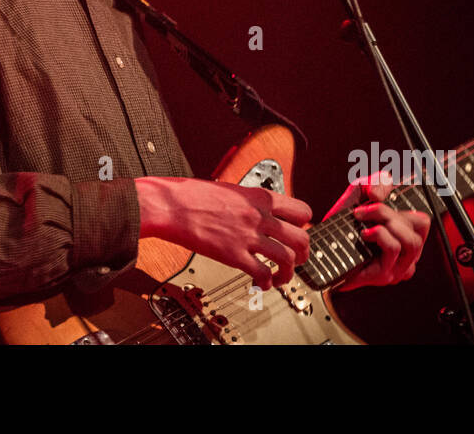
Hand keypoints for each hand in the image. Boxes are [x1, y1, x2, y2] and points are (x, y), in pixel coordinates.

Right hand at [136, 177, 312, 290]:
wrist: (170, 205)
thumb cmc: (190, 195)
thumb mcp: (228, 189)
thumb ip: (247, 202)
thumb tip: (253, 211)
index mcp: (258, 197)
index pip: (301, 210)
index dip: (303, 225)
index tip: (296, 232)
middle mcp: (258, 216)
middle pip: (301, 238)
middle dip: (303, 254)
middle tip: (297, 261)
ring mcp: (248, 236)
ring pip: (288, 258)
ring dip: (289, 273)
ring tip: (280, 278)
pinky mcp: (234, 255)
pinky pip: (263, 273)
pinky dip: (267, 283)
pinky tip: (261, 284)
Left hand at [325, 172, 429, 289]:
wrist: (322, 246)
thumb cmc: (345, 221)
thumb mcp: (360, 192)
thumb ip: (375, 182)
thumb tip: (378, 194)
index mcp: (406, 236)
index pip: (424, 219)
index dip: (409, 202)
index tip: (385, 195)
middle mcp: (407, 253)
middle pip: (420, 227)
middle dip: (391, 211)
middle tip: (365, 208)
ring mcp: (398, 267)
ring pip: (411, 241)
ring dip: (386, 221)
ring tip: (363, 219)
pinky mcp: (385, 275)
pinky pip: (393, 249)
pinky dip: (380, 235)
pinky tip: (364, 233)